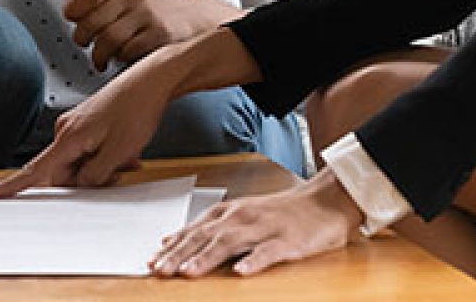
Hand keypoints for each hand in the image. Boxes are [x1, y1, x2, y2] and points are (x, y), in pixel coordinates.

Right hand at [0, 53, 174, 197]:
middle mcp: (67, 128)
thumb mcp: (117, 153)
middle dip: (92, 176)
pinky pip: (92, 150)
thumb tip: (78, 185)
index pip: (35, 170)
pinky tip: (127, 146)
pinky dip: (108, 154)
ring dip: (105, 165)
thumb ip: (93, 176)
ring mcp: (77, 124)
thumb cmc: (136, 108)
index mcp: (68, 137)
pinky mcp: (88, 123)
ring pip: (83, 162)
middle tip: (120, 164)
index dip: (11, 186)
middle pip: (67, 171)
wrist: (151, 79)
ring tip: (128, 152)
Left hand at [64, 0, 238, 69]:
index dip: (74, 11)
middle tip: (86, 44)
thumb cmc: (155, 9)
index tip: (73, 20)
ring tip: (101, 60)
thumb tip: (71, 16)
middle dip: (83, 39)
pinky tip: (125, 59)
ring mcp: (147, 16)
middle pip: (92, 23)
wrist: (199, 16)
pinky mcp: (160, 37)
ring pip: (108, 42)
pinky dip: (122, 60)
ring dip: (99, 56)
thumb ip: (101, 1)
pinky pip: (129, 54)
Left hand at [150, 169, 363, 277]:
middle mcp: (242, 217)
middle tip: (159, 270)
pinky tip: (241, 273)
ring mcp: (265, 228)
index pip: (195, 231)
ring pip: (231, 243)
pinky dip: (253, 261)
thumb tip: (174, 240)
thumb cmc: (280, 213)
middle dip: (180, 255)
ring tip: (188, 273)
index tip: (151, 261)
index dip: (172, 247)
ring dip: (207, 258)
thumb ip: (210, 228)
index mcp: (230, 213)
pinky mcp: (288, 241)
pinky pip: (268, 252)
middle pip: (206, 237)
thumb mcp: (241, 216)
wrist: (323, 202)